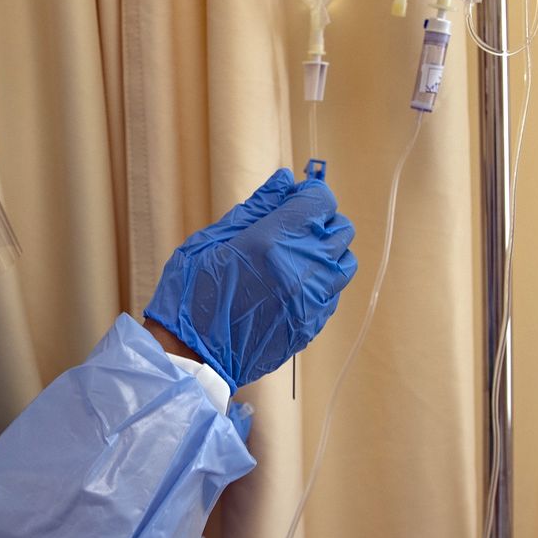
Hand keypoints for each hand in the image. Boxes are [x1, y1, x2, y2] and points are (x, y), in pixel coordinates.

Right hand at [144, 168, 357, 390]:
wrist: (193, 355)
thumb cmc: (192, 293)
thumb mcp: (213, 239)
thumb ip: (256, 208)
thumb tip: (285, 182)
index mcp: (274, 241)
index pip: (320, 201)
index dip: (310, 194)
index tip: (294, 199)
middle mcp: (302, 268)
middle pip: (340, 230)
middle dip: (320, 221)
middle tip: (292, 227)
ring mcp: (311, 300)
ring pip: (344, 263)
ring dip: (327, 253)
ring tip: (296, 258)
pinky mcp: (312, 324)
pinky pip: (333, 293)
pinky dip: (321, 283)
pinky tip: (292, 286)